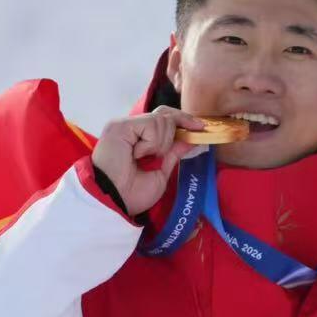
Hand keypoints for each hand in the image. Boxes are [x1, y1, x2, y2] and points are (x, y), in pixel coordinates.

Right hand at [92, 106, 206, 215]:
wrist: (115, 202)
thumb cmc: (133, 194)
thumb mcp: (160, 173)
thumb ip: (173, 154)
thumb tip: (191, 139)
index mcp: (140, 139)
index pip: (164, 119)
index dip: (183, 121)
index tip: (201, 128)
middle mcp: (132, 128)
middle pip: (164, 114)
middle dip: (179, 125)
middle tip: (180, 142)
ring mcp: (125, 125)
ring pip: (161, 120)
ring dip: (161, 143)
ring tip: (144, 159)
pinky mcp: (120, 126)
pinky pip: (150, 125)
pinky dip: (152, 142)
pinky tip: (138, 155)